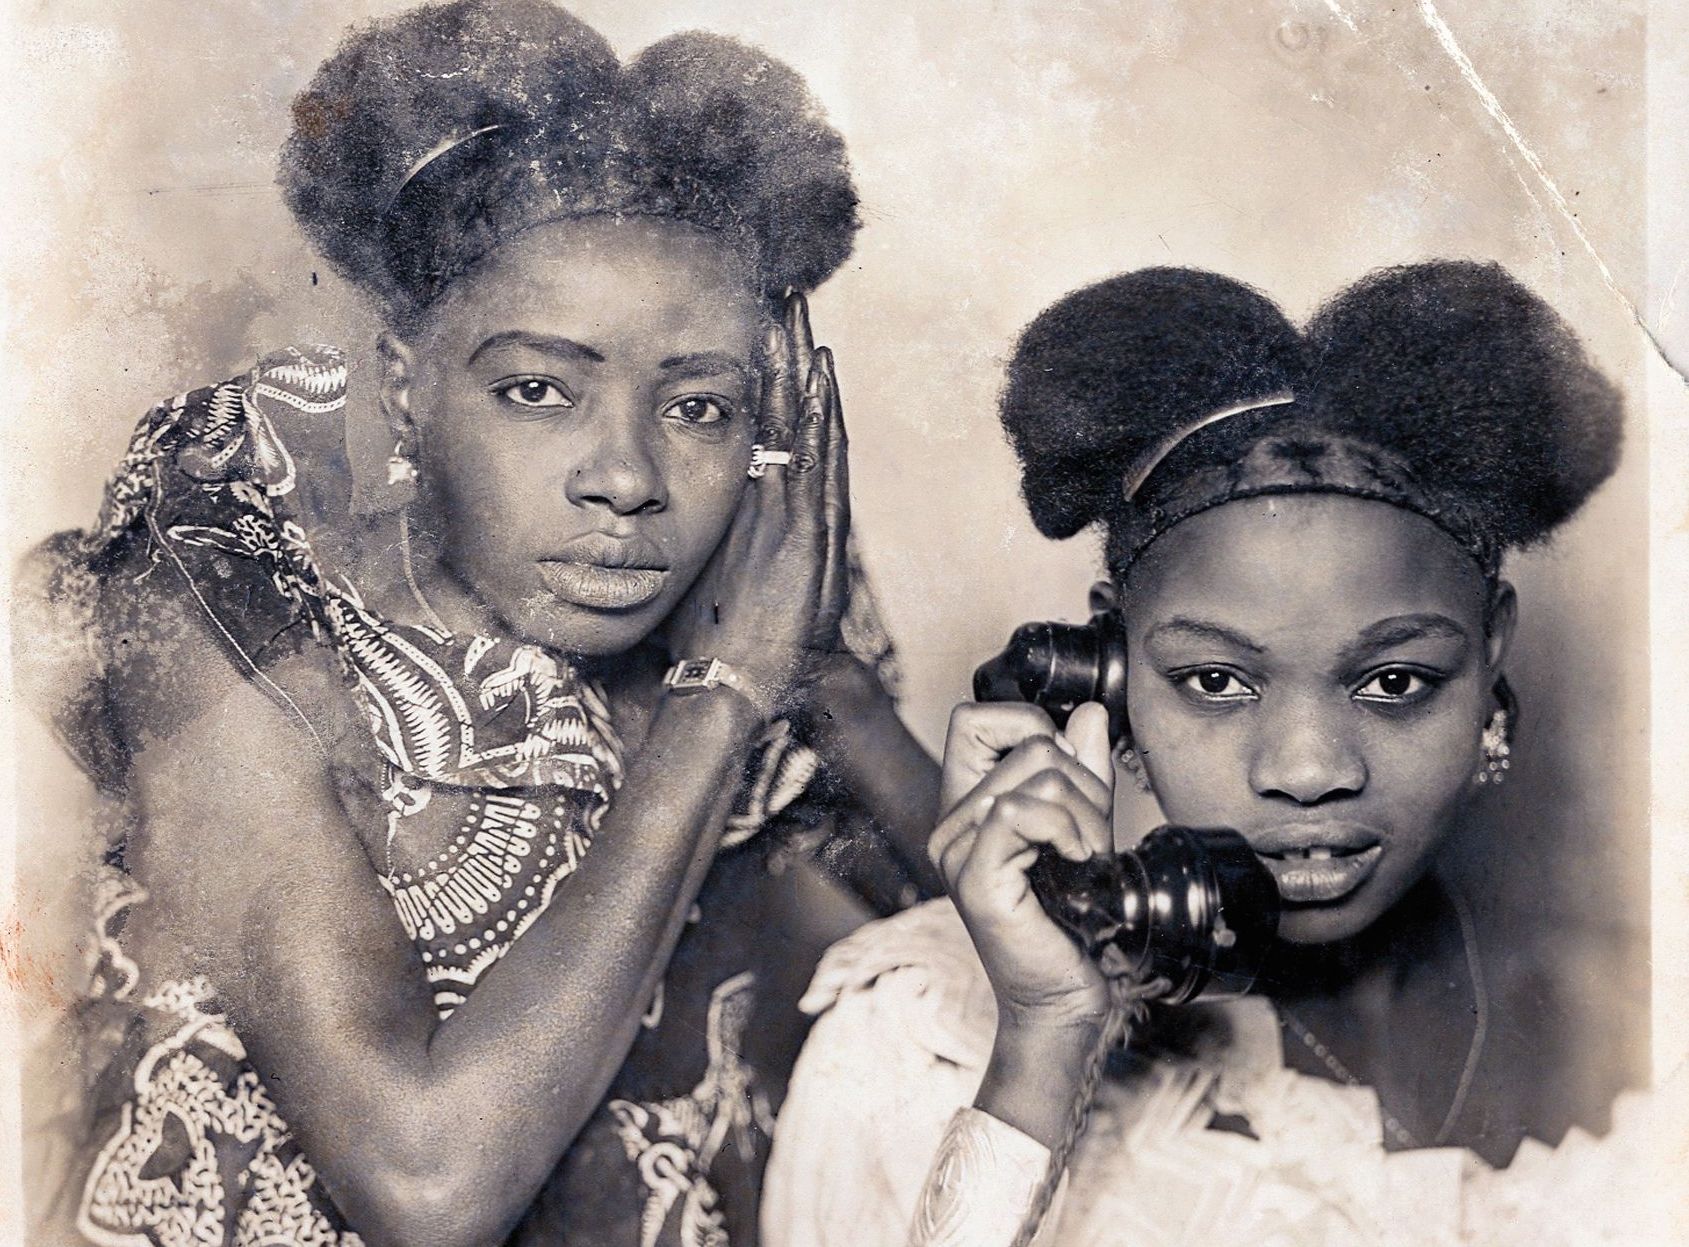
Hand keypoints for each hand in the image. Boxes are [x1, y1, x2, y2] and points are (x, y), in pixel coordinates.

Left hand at [666, 293, 849, 720]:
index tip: (756, 328)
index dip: (767, 380)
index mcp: (758, 509)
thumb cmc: (710, 631)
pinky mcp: (812, 541)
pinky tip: (823, 385)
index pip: (768, 429)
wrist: (741, 680)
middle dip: (792, 362)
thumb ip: (684, 528)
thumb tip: (637, 501)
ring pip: (814, 437)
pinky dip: (825, 425)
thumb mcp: (693, 564)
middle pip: (794, 419)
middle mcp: (786, 507)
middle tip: (788, 303)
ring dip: (813, 383)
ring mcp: (803, 521)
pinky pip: (821, 471)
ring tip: (809, 331)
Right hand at [928, 702, 1115, 1028]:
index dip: (1028, 723)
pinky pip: (1018, 812)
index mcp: (967, 808)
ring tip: (1090, 854)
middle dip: (1084, 779)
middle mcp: (951, 825)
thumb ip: (1083, 771)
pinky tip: (1078, 859)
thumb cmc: (1073, 923)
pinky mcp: (975, 880)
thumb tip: (1087, 713)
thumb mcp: (1084, 827)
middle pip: (1026, 741)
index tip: (1066, 771)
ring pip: (1034, 775)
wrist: (1064, 1001)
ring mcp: (957, 853)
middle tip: (1092, 833)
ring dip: (1087, 812)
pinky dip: (1068, 829)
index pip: (975, 718)